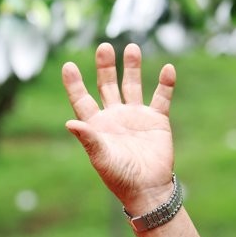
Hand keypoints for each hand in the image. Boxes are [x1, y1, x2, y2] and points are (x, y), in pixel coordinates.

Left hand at [61, 42, 175, 212]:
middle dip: (105, 67)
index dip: (74, 84)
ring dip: (132, 67)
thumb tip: (69, 124)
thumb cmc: (120, 177)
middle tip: (104, 47)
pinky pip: (161, 98)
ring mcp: (136, 117)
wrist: (148, 189)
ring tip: (131, 47)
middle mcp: (115, 117)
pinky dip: (165, 84)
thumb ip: (88, 139)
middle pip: (107, 85)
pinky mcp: (156, 121)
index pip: (82, 100)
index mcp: (97, 125)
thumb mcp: (102, 158)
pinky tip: (167, 69)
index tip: (68, 66)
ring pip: (132, 86)